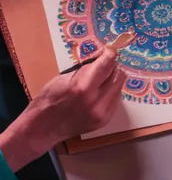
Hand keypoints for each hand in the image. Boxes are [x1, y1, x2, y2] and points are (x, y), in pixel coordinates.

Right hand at [0, 48, 123, 167]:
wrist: (43, 128)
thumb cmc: (49, 99)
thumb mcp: (64, 77)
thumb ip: (85, 68)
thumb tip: (102, 57)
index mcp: (83, 87)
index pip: (106, 65)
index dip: (110, 55)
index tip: (110, 51)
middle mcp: (96, 101)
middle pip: (118, 76)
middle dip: (112, 68)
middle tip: (104, 66)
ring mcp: (102, 113)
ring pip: (119, 88)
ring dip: (112, 81)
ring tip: (98, 82)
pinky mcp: (105, 121)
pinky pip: (115, 101)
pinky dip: (110, 94)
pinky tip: (98, 95)